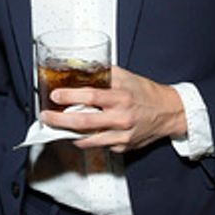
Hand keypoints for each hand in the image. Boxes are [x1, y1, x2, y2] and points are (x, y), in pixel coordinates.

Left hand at [41, 66, 187, 153]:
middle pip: (84, 122)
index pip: (90, 97)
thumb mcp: (127, 77)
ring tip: (56, 128)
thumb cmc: (146, 93)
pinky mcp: (122, 147)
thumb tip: (81, 67)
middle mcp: (121, 118)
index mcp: (121, 97)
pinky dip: (85, 140)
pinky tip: (77, 134)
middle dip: (59, 121)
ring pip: (88, 139)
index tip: (55, 96)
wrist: (169, 112)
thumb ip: (104, 73)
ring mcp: (122, 135)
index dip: (69, 97)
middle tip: (46, 118)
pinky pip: (98, 145)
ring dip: (68, 134)